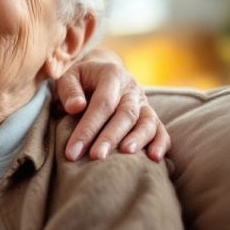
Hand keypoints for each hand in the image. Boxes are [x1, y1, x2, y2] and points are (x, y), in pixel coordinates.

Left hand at [55, 48, 170, 161]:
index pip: (102, 103)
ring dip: (137, 139)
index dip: (88, 128)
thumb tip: (75, 107)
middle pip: (125, 114)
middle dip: (110, 137)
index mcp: (112, 75)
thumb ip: (69, 90)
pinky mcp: (151, 115)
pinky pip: (160, 129)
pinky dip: (160, 143)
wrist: (102, 71)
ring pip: (146, 121)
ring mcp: (144, 102)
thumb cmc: (81, 79)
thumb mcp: (69, 76)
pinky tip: (155, 158)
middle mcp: (132, 88)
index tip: (73, 150)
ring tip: (126, 154)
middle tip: (96, 156)